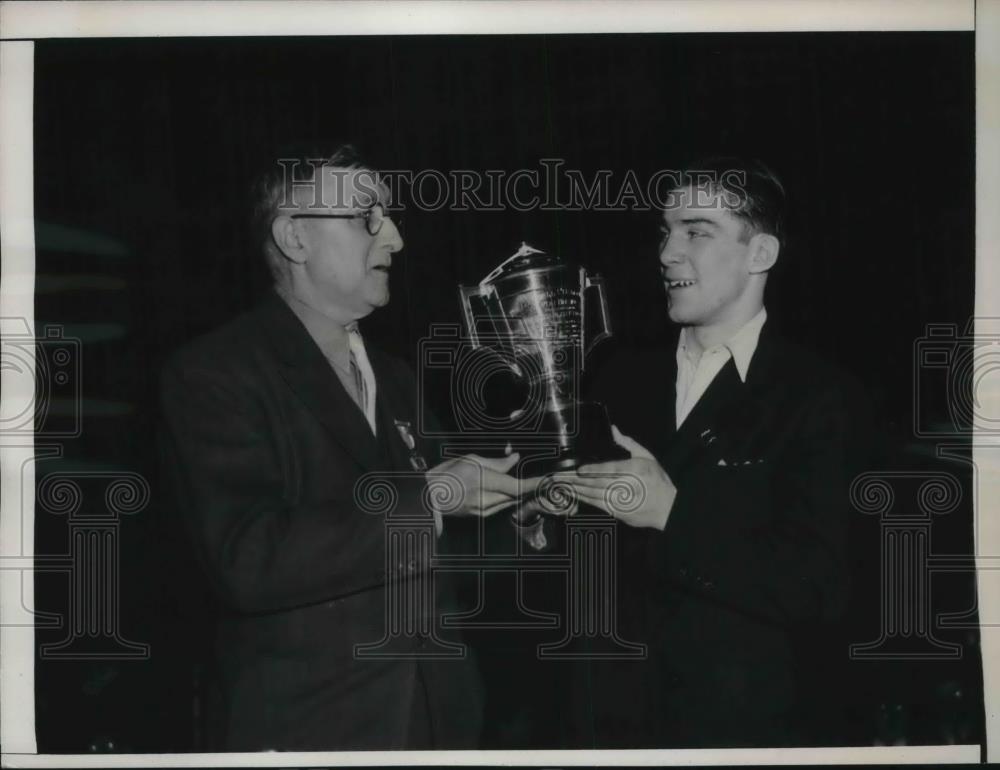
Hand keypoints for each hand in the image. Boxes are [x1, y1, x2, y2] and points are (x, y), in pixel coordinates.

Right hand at [426, 452, 540, 517]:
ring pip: (510, 501)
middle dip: (530, 487)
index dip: (534, 484)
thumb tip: (515, 459)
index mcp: (481, 480)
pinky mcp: (481, 516)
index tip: (548, 480)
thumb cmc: (445, 474)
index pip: (515, 485)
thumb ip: (495, 462)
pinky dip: (508, 497)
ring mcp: (483, 510)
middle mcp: (484, 498)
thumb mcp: (469, 460)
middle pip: (516, 495)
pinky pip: (501, 506)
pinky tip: (509, 490)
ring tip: (528, 483)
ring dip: (520, 492)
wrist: (428, 498)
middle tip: (543, 479)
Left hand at [569, 426, 675, 529]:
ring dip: (578, 491)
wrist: (668, 508)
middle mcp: (628, 486)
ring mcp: (623, 502)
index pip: (611, 470)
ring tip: (563, 486)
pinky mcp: (619, 513)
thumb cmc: (657, 480)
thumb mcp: (647, 457)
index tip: (580, 470)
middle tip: (561, 478)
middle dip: (578, 481)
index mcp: (636, 470)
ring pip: (595, 496)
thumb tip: (613, 430)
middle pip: (598, 484)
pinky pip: (599, 506)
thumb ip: (628, 443)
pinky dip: (586, 500)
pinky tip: (576, 496)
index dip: (593, 470)